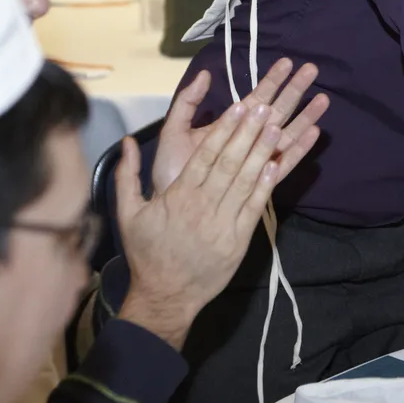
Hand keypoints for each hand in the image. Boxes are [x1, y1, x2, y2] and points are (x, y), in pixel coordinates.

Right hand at [116, 96, 321, 347]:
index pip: (205, 156)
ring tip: (277, 127)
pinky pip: (253, 208)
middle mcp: (203, 206)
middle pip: (230, 162)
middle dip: (249, 132)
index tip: (239, 107)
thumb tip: (127, 142)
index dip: (224, 129)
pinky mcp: (238, 240)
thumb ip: (126, 176)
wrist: (165, 295)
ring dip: (262, 153)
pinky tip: (275, 165)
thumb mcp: (127, 213)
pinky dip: (265, 186)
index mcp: (178, 196)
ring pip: (245, 181)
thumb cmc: (146, 253)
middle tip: (265, 107)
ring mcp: (223, 223)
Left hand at [153, 59, 326, 193]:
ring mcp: (256, 160)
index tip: (287, 62)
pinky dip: (299, 148)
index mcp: (230, 125)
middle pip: (277, 111)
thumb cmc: (171, 171)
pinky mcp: (260, 182)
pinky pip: (284, 163)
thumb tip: (206, 74)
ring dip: (305, 116)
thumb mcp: (174, 131)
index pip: (256, 97)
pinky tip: (314, 133)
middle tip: (312, 70)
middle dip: (295, 90)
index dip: (272, 80)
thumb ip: (187, 103)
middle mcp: (248, 140)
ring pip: (287, 133)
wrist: (169, 209)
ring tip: (323, 99)